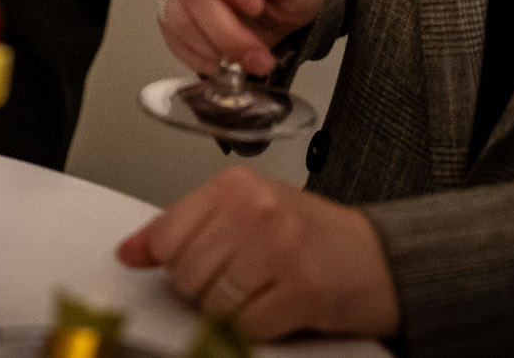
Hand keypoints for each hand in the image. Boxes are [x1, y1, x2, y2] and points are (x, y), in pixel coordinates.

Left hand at [117, 167, 399, 341]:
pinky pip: (247, 326)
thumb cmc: (313, 235)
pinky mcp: (300, 289)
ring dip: (232, 310)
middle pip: (186, 272)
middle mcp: (256, 209)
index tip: (177, 270)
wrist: (382, 258)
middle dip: (204, 289)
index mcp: (237, 184)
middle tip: (238, 281)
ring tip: (259, 292)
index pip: (167, 233)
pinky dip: (256, 328)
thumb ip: (189, 226)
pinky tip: (276, 308)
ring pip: (212, 302)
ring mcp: (278, 248)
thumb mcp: (249, 211)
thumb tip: (131, 251)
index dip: (170, 262)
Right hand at [158, 0, 325, 78]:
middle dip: (226, 29)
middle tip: (258, 53)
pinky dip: (201, 56)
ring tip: (250, 62)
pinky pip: (172, 37)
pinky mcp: (167, 9)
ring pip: (178, 16)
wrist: (279, 7)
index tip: (255, 6)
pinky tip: (226, 62)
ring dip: (216, 48)